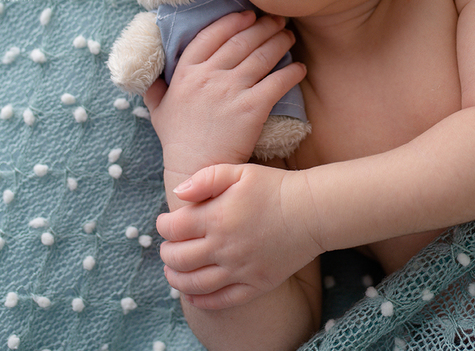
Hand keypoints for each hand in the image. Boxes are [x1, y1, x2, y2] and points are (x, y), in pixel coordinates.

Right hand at [143, 11, 305, 177]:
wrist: (196, 170)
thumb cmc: (178, 141)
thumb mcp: (158, 110)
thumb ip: (155, 88)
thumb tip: (149, 76)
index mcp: (186, 72)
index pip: (212, 34)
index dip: (233, 21)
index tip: (248, 15)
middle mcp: (209, 76)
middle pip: (242, 41)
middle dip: (263, 26)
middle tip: (277, 20)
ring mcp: (231, 90)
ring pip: (261, 56)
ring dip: (279, 42)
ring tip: (288, 36)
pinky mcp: (252, 108)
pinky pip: (277, 82)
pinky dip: (291, 72)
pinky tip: (299, 68)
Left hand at [156, 163, 324, 310]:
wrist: (312, 211)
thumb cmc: (275, 187)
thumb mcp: (239, 172)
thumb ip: (205, 178)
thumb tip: (179, 193)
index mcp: (216, 217)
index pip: (173, 229)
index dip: (162, 226)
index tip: (164, 223)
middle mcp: (224, 247)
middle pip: (178, 258)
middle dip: (166, 253)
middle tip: (167, 247)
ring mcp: (239, 269)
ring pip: (194, 283)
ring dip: (176, 280)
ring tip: (172, 273)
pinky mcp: (255, 284)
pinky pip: (221, 300)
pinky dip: (201, 301)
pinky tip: (193, 295)